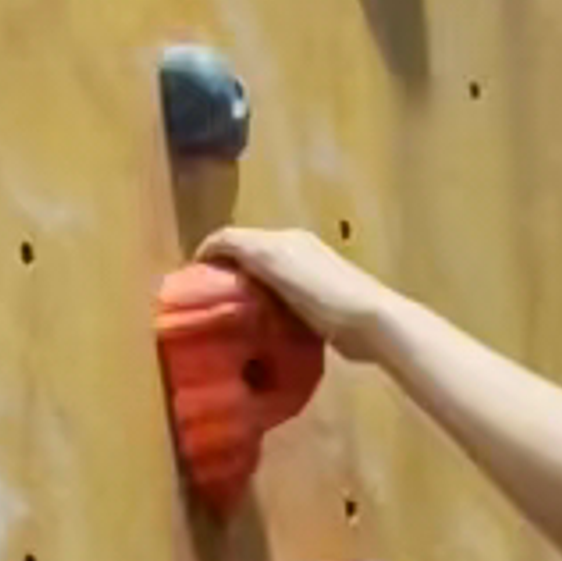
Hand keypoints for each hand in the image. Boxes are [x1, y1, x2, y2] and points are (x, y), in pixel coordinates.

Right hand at [219, 225, 389, 356]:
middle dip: (226, 269)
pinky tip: (261, 324)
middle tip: (206, 297)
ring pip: (266, 276)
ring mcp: (310, 275)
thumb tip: (210, 247)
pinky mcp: (320, 303)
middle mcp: (296, 250)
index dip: (209, 251)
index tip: (191, 277)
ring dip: (246, 288)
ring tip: (228, 312)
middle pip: (250, 253)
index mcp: (283, 238)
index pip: (234, 236)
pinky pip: (281, 298)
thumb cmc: (321, 292)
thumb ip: (241, 247)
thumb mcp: (274, 261)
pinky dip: (265, 305)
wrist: (370, 322)